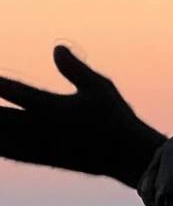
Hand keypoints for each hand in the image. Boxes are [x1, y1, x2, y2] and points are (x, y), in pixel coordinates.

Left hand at [0, 46, 165, 187]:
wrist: (128, 158)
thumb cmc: (115, 118)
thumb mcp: (100, 88)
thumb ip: (74, 69)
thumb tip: (55, 48)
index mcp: (55, 109)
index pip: (17, 93)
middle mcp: (42, 130)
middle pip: (0, 118)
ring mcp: (39, 146)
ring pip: (0, 137)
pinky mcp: (40, 158)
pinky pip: (7, 152)